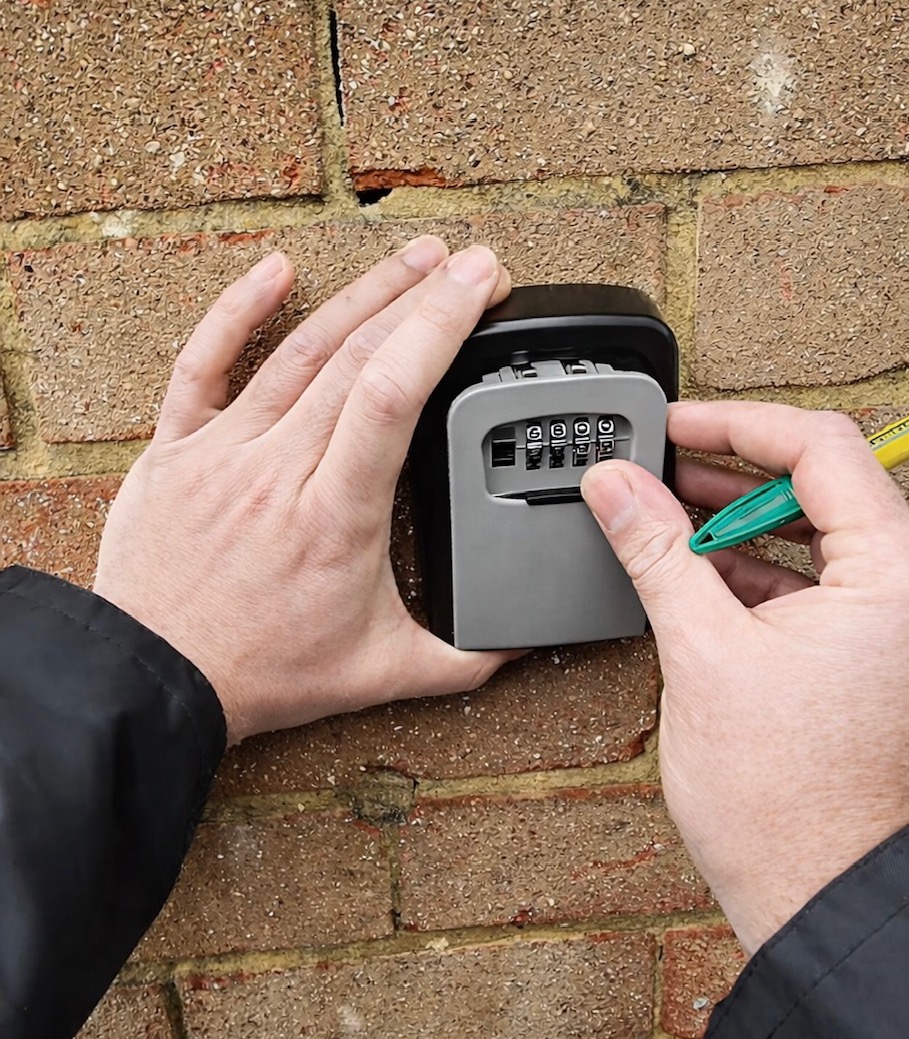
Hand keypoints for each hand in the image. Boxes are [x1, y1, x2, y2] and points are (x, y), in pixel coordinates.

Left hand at [94, 238, 517, 744]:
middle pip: (358, 356)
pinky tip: (278, 270)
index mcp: (336, 517)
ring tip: (412, 259)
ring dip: (362, 295)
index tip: (483, 288)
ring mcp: (224, 452)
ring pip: (299, 349)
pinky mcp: (178, 450)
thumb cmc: (258, 673)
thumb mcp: (381, 675)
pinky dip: (238, 310)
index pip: (395, 394)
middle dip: (424, 297)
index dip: (442, 326)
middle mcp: (280, 470)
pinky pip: (205, 363)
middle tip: (471, 264)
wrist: (155, 680)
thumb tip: (524, 641)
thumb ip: (463, 659)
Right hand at [581, 402, 908, 953]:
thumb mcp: (701, 654)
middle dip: (738, 475)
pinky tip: (705, 577)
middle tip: (664, 468)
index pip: (824, 450)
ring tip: (673, 518)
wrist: (815, 897)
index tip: (681, 424)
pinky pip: (830, 591)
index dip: (740, 424)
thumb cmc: (784, 807)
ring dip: (748, 526)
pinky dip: (768, 577)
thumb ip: (655, 552)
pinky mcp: (886, 666)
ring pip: (828, 541)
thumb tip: (619, 488)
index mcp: (898, 584)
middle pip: (830, 490)